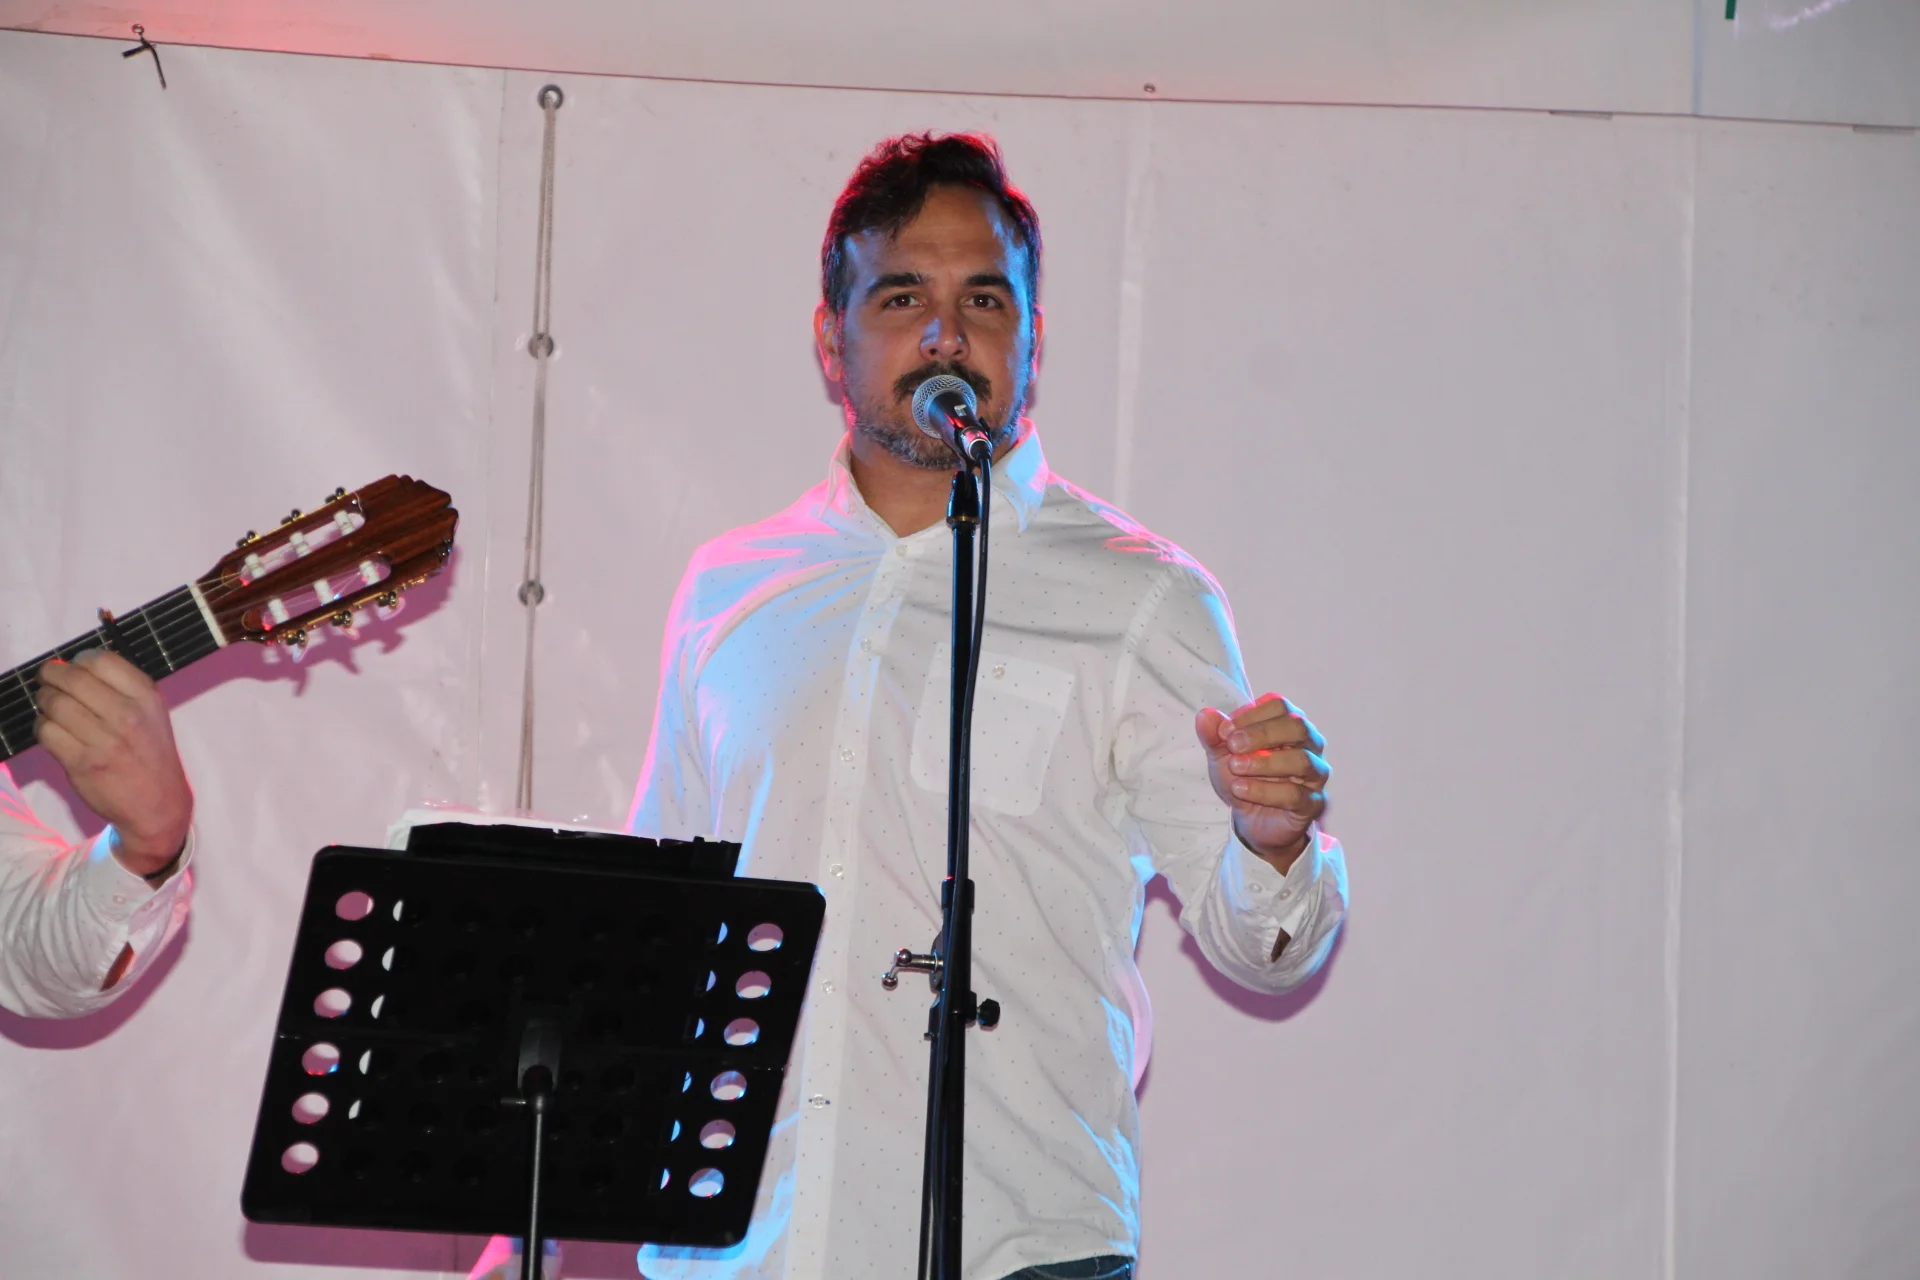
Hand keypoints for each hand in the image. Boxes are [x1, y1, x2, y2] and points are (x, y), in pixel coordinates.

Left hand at [34, 651, 192, 877]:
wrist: (159, 804)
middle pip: (73, 679)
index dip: (78, 661)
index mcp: (146, 698)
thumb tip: (73, 666)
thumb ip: (121, 689)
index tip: (72, 669)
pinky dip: (42, 727)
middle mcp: (127, 715)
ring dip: (44, 702)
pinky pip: (47, 732)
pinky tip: (52, 731)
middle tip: (46, 681)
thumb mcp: (152, 714)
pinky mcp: (83, 763)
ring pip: (55, 704)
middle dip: (51, 676)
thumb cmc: (151, 755)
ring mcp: (104, 740)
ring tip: (50, 708)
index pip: (101, 660)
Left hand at [1195, 693, 1327, 874]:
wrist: (1251, 821)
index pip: (1279, 706)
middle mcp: (1310, 745)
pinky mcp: (1312, 804)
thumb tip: (1206, 715)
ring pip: (1301, 761)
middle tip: (1232, 745)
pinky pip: (1295, 795)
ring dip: (1264, 762)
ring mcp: (1315, 775)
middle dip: (1262, 733)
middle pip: (1297, 726)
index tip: (1224, 731)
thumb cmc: (1243, 778)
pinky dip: (1265, 791)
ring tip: (1235, 767)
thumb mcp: (1222, 755)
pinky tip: (1241, 789)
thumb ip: (1214, 735)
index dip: (1251, 714)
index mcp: (1288, 724)